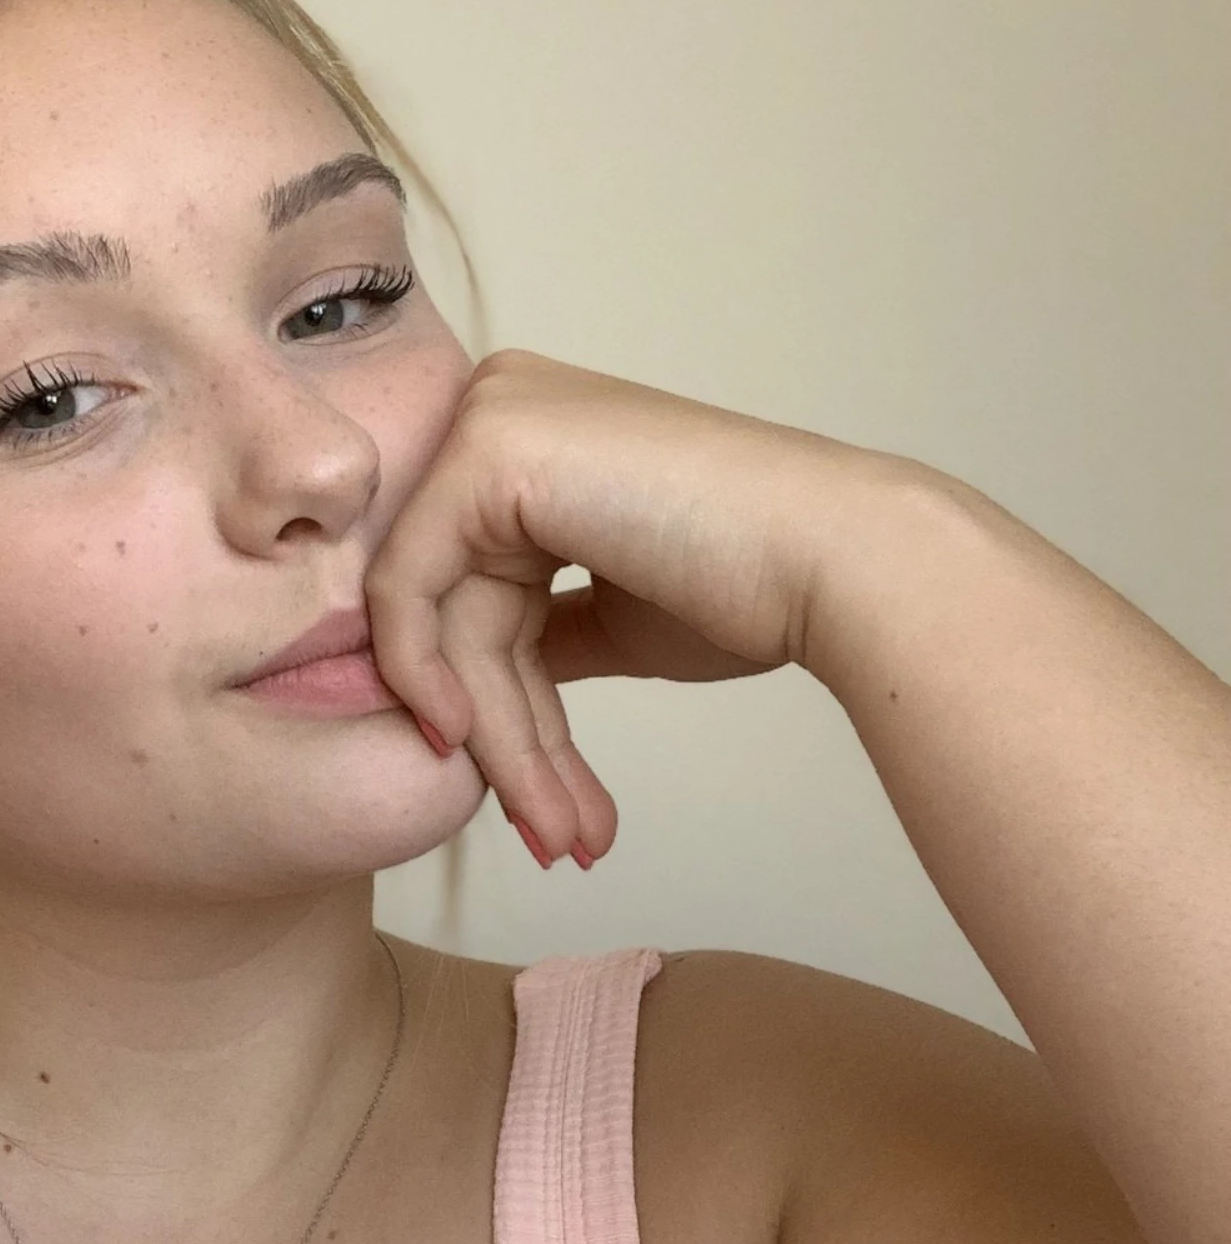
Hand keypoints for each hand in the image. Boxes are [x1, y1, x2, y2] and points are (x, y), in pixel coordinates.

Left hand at [363, 348, 900, 865]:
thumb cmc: (752, 587)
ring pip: (441, 618)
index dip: (498, 706)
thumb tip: (472, 686)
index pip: (477, 589)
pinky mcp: (486, 450)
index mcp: (534, 435)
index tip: (539, 803)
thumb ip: (537, 630)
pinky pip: (409, 588)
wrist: (833, 565)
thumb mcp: (614, 615)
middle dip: (504, 740)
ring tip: (557, 833)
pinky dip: (433, 682)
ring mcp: (490, 419)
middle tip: (553, 837)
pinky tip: (479, 754)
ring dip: (502, 743)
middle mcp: (502, 406)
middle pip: (457, 609)